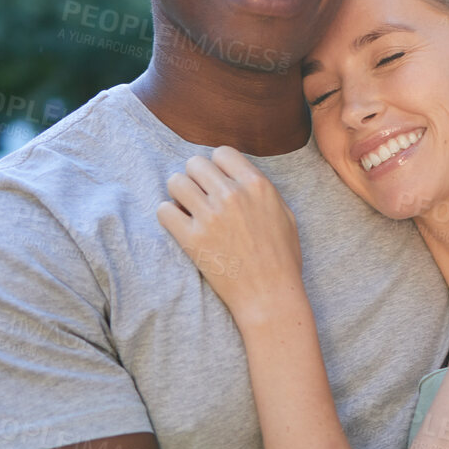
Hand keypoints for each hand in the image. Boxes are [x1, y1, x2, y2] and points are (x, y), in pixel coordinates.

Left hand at [157, 148, 303, 326]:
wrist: (269, 295)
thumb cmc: (282, 258)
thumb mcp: (285, 214)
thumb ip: (261, 190)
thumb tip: (237, 175)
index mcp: (257, 186)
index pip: (222, 153)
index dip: (217, 166)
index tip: (217, 182)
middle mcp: (232, 195)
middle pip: (195, 163)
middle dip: (196, 178)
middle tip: (200, 196)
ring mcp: (210, 217)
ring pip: (175, 182)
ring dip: (179, 193)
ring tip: (188, 208)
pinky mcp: (192, 239)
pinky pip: (164, 211)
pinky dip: (169, 215)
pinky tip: (180, 225)